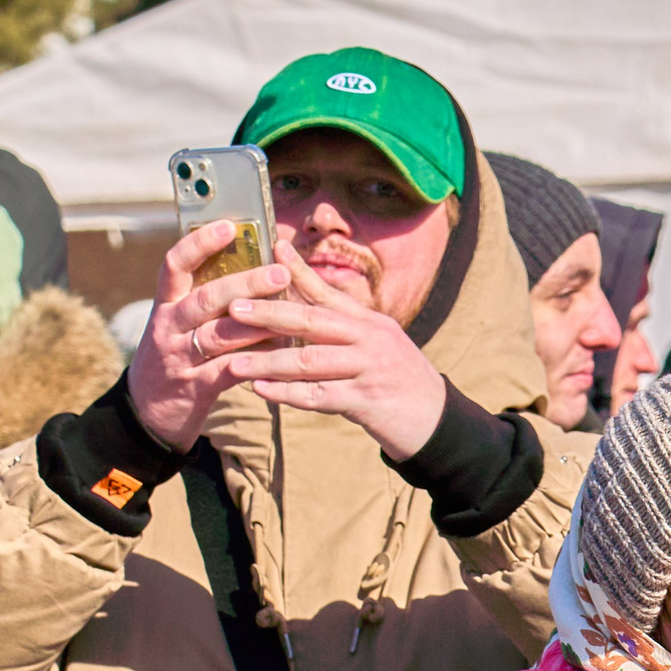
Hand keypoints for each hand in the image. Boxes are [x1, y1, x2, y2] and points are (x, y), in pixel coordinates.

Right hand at [126, 220, 290, 451]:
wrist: (148, 414)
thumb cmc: (175, 358)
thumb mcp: (178, 324)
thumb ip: (203, 300)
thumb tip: (247, 265)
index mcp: (166, 305)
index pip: (174, 265)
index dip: (199, 243)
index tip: (228, 225)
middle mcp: (169, 327)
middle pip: (205, 298)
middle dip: (244, 283)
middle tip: (280, 272)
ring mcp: (180, 357)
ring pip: (219, 335)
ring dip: (257, 324)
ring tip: (290, 314)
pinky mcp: (195, 387)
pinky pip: (229, 371)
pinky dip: (257, 361)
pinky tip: (281, 353)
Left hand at [216, 240, 447, 459]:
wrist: (436, 421)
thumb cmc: (399, 380)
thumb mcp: (377, 343)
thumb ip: (344, 323)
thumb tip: (309, 298)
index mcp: (370, 322)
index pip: (328, 292)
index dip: (298, 271)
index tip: (271, 250)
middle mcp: (371, 340)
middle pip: (313, 321)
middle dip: (269, 314)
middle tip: (233, 308)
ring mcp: (370, 370)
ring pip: (310, 362)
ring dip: (269, 362)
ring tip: (234, 361)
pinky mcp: (367, 401)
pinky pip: (319, 396)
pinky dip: (287, 394)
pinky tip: (261, 391)